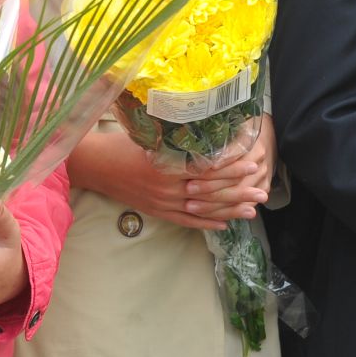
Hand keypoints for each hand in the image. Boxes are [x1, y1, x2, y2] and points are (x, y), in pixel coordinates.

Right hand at [67, 127, 266, 230]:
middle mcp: (167, 187)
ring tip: (251, 211)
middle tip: (262, 192)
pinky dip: (206, 223)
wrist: (94, 166)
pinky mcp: (157, 211)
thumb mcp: (147, 135)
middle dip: (238, 193)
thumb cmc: (120, 144)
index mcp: (166, 165)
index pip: (206, 169)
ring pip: (201, 210)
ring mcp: (162, 202)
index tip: (252, 164)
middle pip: (209, 192)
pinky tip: (224, 224)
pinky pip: (185, 220)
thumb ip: (174, 137)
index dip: (230, 168)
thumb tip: (205, 132)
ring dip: (228, 211)